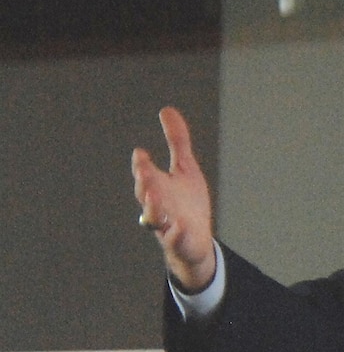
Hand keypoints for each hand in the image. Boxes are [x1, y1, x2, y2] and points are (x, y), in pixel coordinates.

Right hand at [132, 106, 216, 291]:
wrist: (194, 240)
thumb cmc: (186, 203)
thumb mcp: (186, 168)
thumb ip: (177, 141)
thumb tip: (167, 109)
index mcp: (157, 188)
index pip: (146, 175)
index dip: (142, 165)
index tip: (141, 153)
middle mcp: (158, 206)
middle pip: (146, 195)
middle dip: (144, 182)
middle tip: (143, 171)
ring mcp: (167, 226)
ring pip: (155, 218)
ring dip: (153, 207)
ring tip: (154, 196)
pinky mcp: (179, 242)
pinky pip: (175, 240)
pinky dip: (175, 234)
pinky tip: (180, 226)